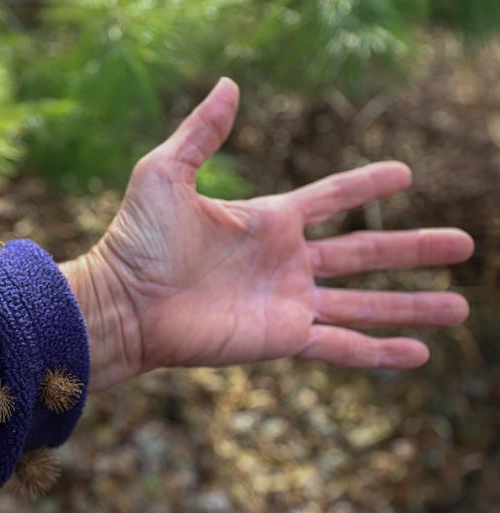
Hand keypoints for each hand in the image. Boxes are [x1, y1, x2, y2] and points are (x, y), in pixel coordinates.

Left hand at [61, 78, 473, 391]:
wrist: (123, 301)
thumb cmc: (136, 238)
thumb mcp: (166, 172)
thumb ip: (202, 132)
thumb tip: (229, 84)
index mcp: (267, 220)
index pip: (332, 198)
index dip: (367, 182)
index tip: (405, 173)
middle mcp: (286, 262)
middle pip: (366, 251)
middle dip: (414, 247)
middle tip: (463, 243)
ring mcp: (288, 302)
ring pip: (365, 304)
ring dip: (412, 305)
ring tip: (461, 303)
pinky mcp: (281, 338)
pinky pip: (342, 346)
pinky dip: (380, 352)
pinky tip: (420, 354)